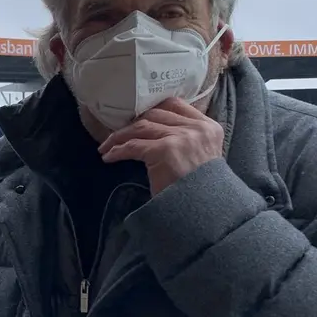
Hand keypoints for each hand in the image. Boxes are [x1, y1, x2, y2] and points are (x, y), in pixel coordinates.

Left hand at [97, 98, 223, 193]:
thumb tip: (157, 131)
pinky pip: (133, 146)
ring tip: (107, 147)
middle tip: (118, 134)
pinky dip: (117, 151)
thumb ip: (189, 140)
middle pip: (155, 113)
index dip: (153, 108)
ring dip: (120, 136)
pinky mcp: (165, 150)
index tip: (138, 116)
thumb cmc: (201, 191)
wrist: (207, 212)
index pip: (175, 104)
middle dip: (133, 123)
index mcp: (209, 127)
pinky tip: (109, 157)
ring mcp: (181, 137)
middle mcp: (197, 128)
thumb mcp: (203, 157)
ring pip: (141, 127)